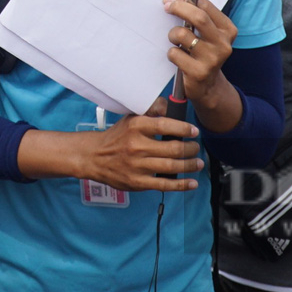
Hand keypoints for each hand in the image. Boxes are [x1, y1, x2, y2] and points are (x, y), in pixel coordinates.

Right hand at [65, 98, 204, 192]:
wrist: (94, 157)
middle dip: (190, 149)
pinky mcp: (137, 182)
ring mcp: (137, 166)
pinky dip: (181, 184)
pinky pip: (164, 184)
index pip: (165, 125)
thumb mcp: (131, 118)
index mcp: (136, 126)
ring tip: (197, 163)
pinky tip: (192, 183)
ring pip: (171, 166)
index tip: (194, 131)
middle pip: (172, 148)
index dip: (184, 129)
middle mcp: (137, 146)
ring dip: (189, 165)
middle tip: (196, 148)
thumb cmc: (117, 136)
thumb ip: (152, 111)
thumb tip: (172, 107)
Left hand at [166, 0, 239, 128]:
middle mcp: (223, 44)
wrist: (209, 87)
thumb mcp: (208, 35)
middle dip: (178, 8)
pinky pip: (175, 53)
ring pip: (182, 35)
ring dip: (173, 34)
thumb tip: (172, 0)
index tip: (172, 0)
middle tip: (166, 7)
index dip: (186, 0)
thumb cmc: (204, 54)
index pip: (206, 6)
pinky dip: (172, 53)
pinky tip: (179, 58)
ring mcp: (212, 59)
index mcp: (228, 30)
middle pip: (198, 17)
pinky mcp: (198, 73)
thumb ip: (197, 18)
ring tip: (175, 41)